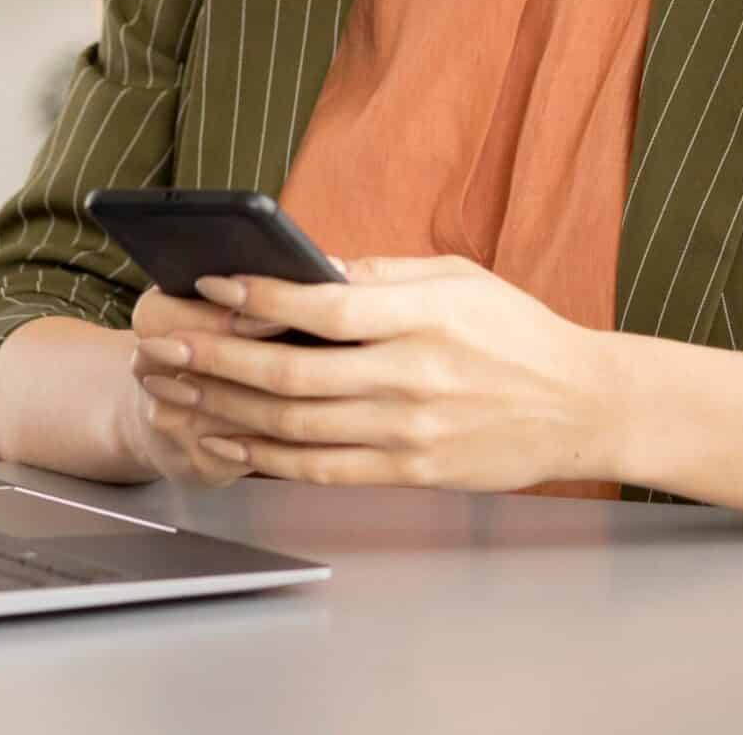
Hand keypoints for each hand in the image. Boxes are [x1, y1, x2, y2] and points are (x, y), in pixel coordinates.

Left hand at [136, 254, 617, 490]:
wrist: (581, 405)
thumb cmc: (515, 331)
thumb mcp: (458, 277)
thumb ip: (384, 274)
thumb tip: (310, 270)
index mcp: (425, 318)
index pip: (326, 309)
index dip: (260, 299)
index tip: (209, 283)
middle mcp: (413, 378)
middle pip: (293, 375)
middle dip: (215, 359)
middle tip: (161, 345)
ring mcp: (410, 432)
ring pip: (295, 428)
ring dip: (224, 410)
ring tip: (174, 391)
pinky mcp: (412, 471)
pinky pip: (322, 469)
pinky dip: (265, 456)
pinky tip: (226, 438)